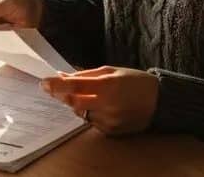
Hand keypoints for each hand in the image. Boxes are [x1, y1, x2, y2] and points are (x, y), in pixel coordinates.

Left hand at [40, 66, 158, 135]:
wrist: (160, 102)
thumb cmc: (135, 81)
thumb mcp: (112, 71)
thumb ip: (86, 75)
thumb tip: (64, 75)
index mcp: (108, 86)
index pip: (75, 86)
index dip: (56, 85)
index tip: (43, 82)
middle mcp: (108, 106)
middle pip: (73, 102)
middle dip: (62, 95)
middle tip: (54, 88)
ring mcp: (109, 121)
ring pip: (81, 112)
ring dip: (79, 103)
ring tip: (92, 95)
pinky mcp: (111, 132)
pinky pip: (92, 122)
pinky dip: (91, 113)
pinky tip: (103, 106)